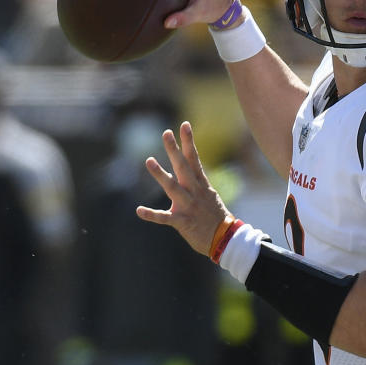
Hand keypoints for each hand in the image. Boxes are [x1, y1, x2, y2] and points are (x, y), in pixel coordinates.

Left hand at [136, 121, 228, 256]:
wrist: (226, 240)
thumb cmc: (215, 217)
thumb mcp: (210, 195)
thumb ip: (197, 181)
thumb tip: (191, 167)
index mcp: (201, 185)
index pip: (194, 159)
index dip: (189, 142)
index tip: (184, 124)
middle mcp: (195, 192)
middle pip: (183, 167)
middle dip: (175, 150)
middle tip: (166, 133)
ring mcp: (189, 206)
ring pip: (173, 187)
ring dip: (160, 174)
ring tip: (149, 160)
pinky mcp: (183, 222)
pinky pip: (165, 218)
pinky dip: (152, 214)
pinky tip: (139, 210)